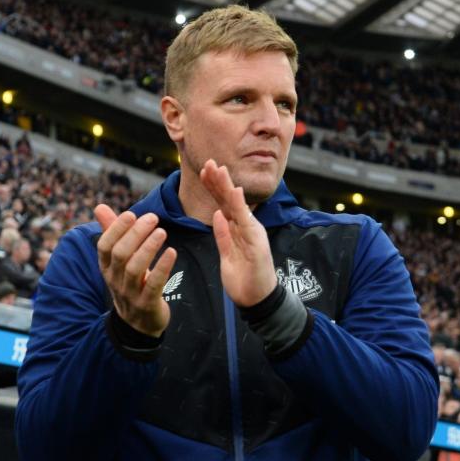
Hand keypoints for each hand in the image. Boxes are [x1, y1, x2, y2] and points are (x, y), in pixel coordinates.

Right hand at [94, 205, 176, 336]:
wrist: (138, 324)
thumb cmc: (131, 283)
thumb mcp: (119, 261)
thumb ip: (111, 232)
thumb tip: (99, 206)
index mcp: (106, 268)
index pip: (104, 246)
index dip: (116, 229)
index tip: (131, 214)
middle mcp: (115, 280)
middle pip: (120, 254)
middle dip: (136, 234)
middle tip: (153, 218)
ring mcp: (130, 294)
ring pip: (135, 268)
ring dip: (149, 248)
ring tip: (162, 231)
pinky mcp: (147, 305)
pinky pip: (154, 285)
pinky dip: (162, 267)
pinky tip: (172, 252)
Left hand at [200, 159, 276, 307]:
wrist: (256, 298)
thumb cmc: (243, 278)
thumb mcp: (227, 254)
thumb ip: (222, 234)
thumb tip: (216, 214)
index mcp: (237, 228)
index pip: (223, 203)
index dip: (214, 187)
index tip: (203, 172)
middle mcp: (246, 226)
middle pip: (229, 199)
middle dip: (218, 180)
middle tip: (208, 162)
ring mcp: (252, 232)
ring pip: (237, 205)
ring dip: (227, 187)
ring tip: (218, 170)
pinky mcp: (256, 241)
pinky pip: (246, 221)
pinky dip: (240, 206)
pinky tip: (235, 191)